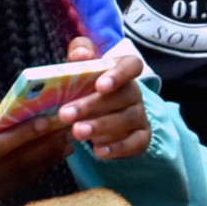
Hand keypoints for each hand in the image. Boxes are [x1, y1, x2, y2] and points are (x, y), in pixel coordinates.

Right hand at [0, 102, 74, 205]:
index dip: (22, 136)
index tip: (46, 122)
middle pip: (13, 166)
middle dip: (43, 146)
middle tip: (68, 128)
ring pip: (17, 180)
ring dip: (44, 162)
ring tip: (66, 144)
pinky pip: (11, 190)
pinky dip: (31, 175)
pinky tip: (46, 162)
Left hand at [54, 36, 149, 160]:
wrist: (99, 118)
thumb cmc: (86, 88)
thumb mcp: (81, 70)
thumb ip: (80, 55)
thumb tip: (80, 54)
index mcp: (122, 70)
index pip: (132, 65)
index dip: (119, 74)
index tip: (100, 85)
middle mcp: (134, 92)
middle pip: (123, 96)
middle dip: (93, 105)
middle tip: (66, 114)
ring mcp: (139, 116)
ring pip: (126, 120)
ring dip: (101, 126)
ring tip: (77, 132)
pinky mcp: (141, 138)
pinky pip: (134, 143)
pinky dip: (117, 148)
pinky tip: (98, 151)